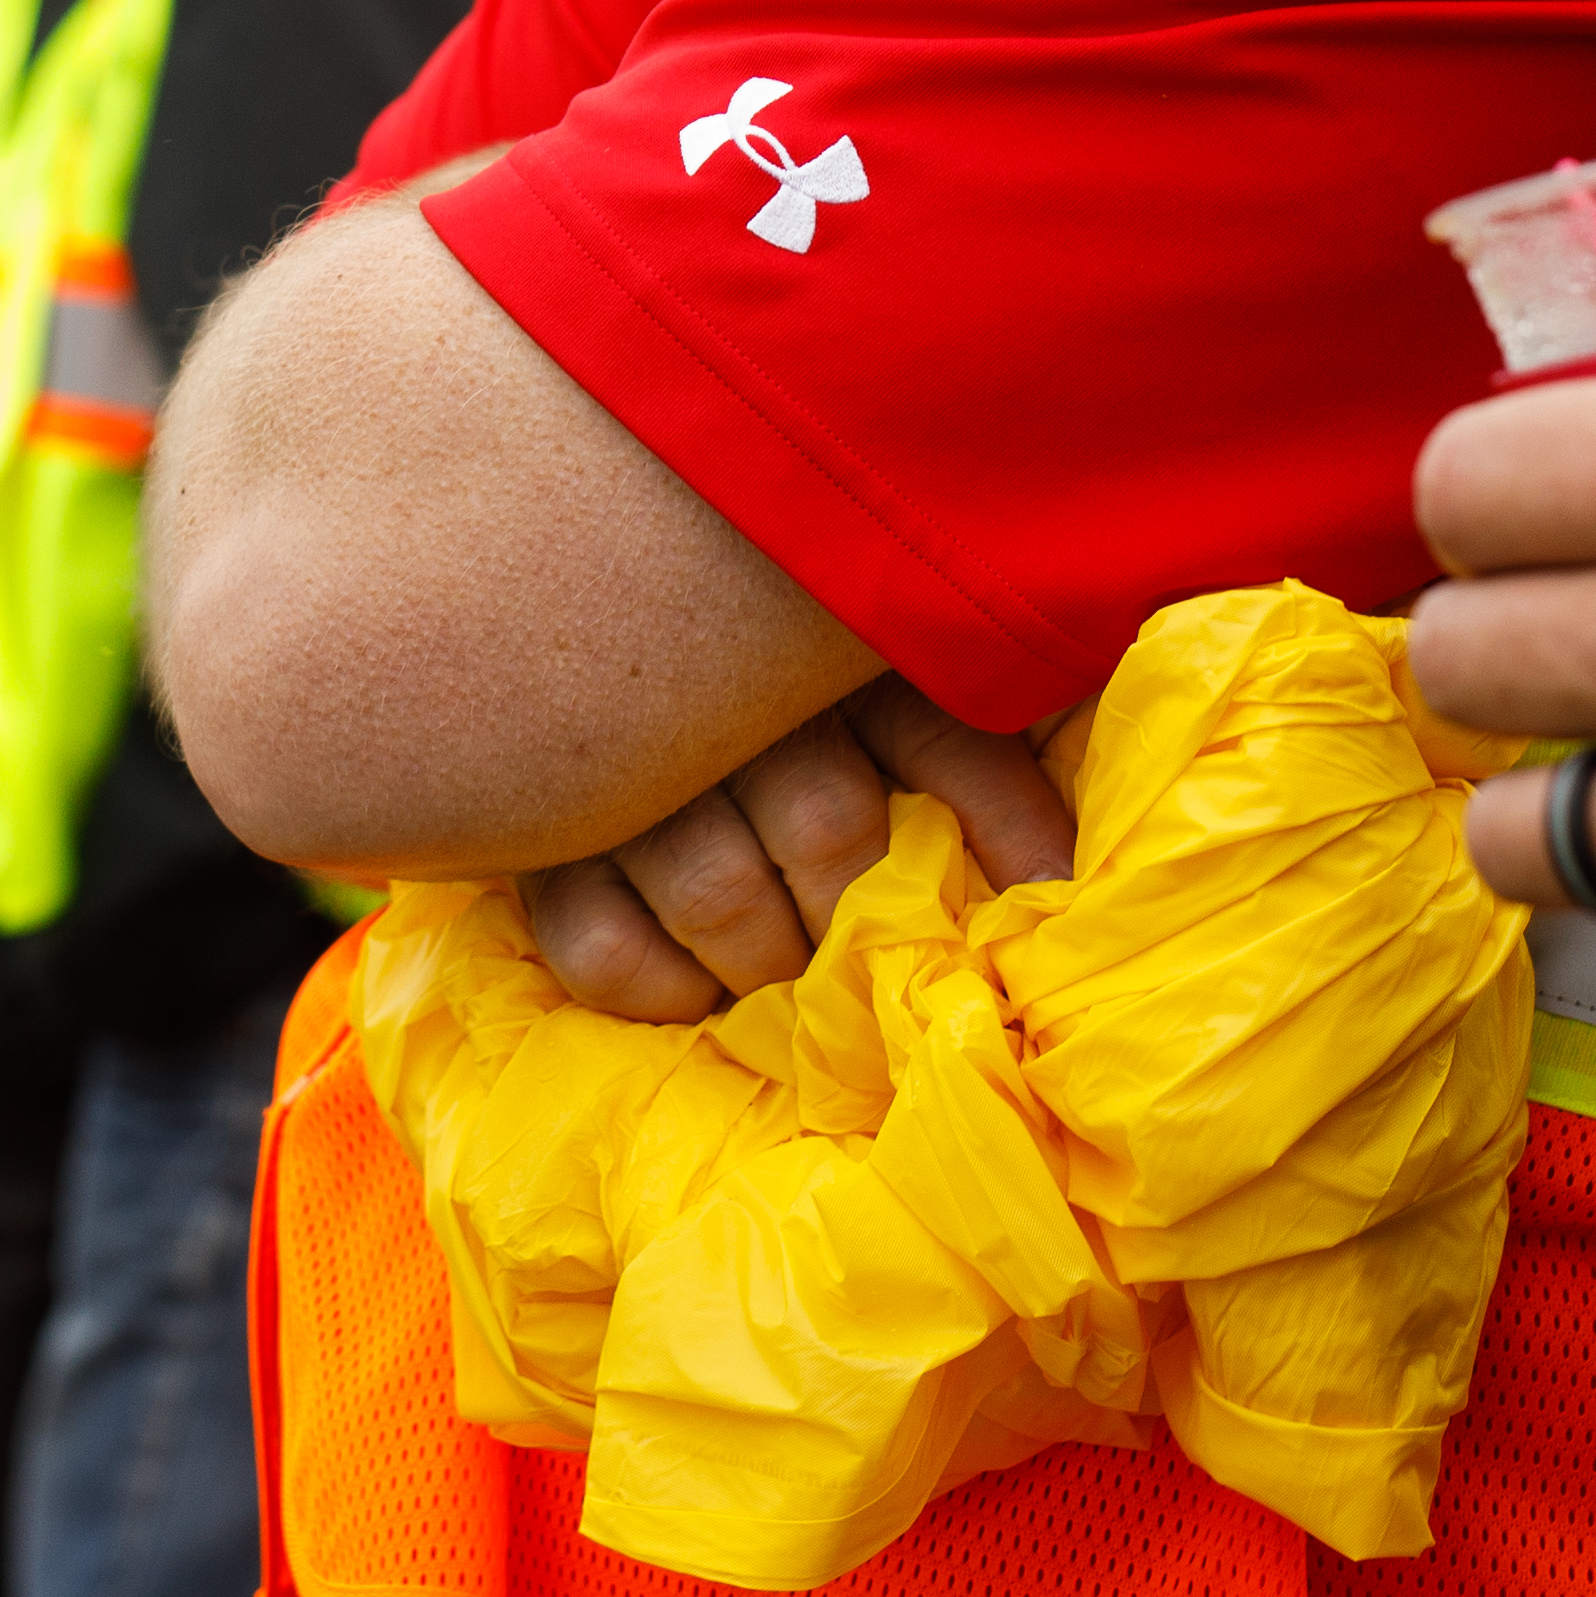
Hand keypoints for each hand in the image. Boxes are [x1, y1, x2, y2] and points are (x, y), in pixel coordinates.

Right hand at [515, 679, 1076, 1021]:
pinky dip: (662, 989)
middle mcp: (723, 691)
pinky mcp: (535, 838)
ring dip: (771, 961)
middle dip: (865, 919)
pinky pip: (606, 950)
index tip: (1052, 904)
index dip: (1012, 828)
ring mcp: (620, 765)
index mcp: (824, 636)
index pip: (946, 737)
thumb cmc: (757, 672)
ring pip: (722, 896)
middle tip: (879, 956)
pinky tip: (695, 983)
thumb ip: (959, 732)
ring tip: (791, 972)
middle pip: (828, 829)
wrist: (543, 607)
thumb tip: (1061, 862)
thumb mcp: (867, 661)